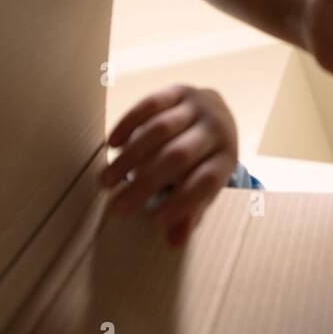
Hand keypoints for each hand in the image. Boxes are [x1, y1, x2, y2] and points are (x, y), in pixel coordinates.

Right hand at [101, 85, 238, 247]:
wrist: (216, 114)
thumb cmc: (204, 162)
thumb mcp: (204, 187)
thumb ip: (191, 212)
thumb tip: (174, 243)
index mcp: (226, 157)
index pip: (206, 181)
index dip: (181, 202)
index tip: (153, 221)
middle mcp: (216, 129)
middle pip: (179, 156)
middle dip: (146, 184)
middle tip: (116, 208)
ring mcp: (197, 106)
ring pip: (160, 130)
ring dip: (129, 157)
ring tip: (105, 182)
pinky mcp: (178, 90)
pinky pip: (151, 104)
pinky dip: (129, 124)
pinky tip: (111, 145)